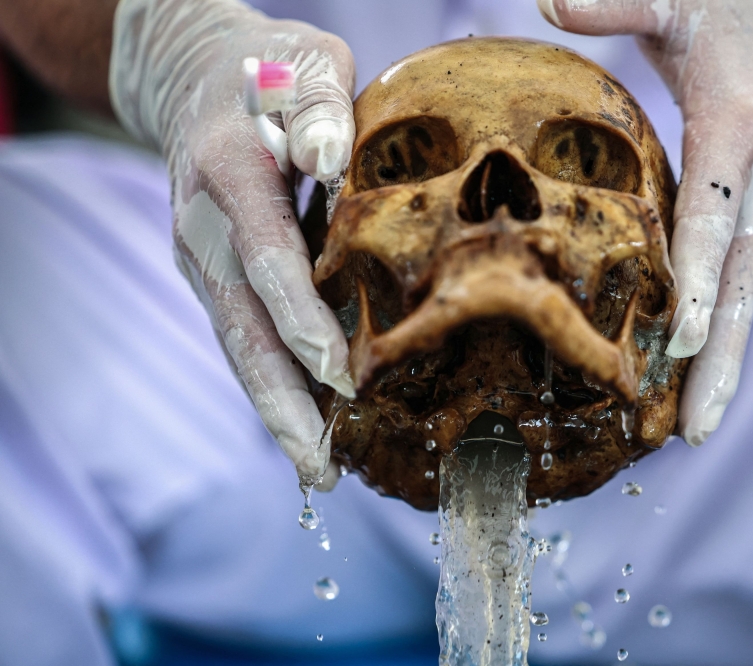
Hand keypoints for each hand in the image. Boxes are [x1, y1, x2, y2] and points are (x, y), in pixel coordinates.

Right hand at [110, 0, 356, 485]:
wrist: (196, 78)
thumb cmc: (268, 71)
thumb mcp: (300, 65)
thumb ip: (316, 108)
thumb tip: (331, 160)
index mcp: (228, 174)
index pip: (268, 260)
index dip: (303, 322)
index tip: (344, 377)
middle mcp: (204, 228)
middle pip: (241, 327)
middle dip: (281, 402)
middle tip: (321, 468)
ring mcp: (201, 256)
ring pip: (237, 344)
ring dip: (276, 409)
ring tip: (317, 469)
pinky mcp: (213, 272)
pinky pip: (242, 334)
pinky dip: (273, 381)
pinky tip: (306, 422)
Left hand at [538, 0, 752, 444]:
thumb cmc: (731, 16)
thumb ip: (621, 3)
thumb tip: (547, 0)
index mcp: (743, 128)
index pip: (718, 210)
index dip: (701, 274)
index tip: (685, 336)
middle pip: (743, 280)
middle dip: (720, 355)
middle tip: (692, 426)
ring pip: (750, 299)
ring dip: (725, 367)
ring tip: (693, 429)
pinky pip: (744, 292)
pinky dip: (724, 342)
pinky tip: (698, 386)